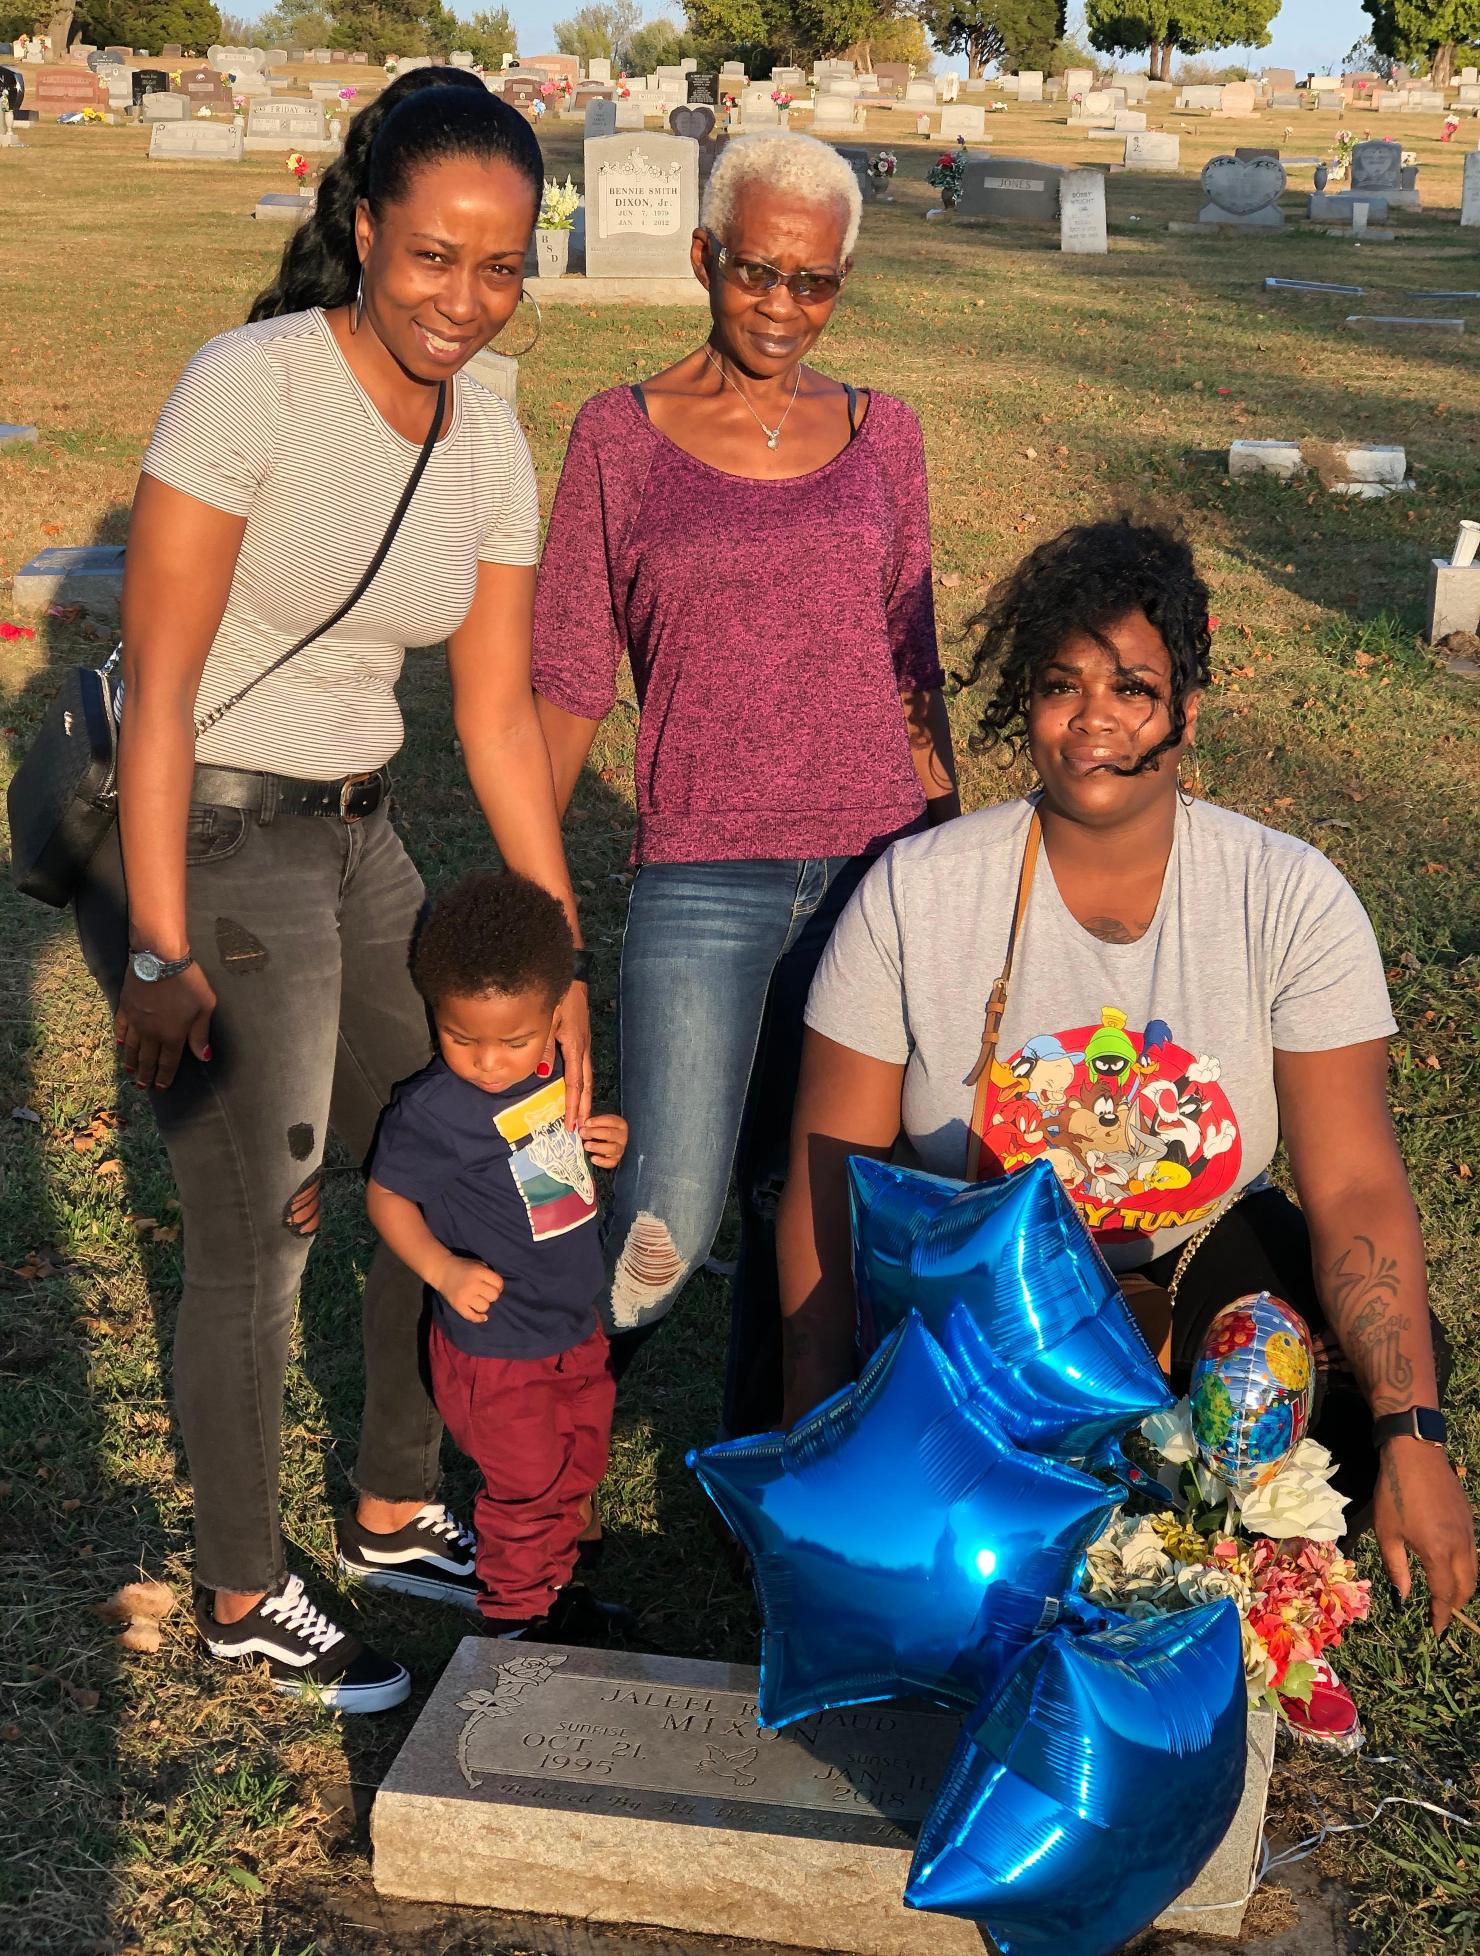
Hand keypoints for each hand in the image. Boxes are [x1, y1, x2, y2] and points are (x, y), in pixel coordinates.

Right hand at [116, 963, 215, 1090]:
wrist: (159, 960)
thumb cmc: (188, 982)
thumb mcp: (205, 1007)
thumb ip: (201, 1034)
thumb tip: (204, 1057)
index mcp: (172, 1036)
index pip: (168, 1062)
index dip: (164, 1076)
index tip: (161, 1087)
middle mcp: (151, 1033)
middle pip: (148, 1058)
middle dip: (146, 1074)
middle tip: (142, 1087)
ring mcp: (136, 1021)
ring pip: (132, 1047)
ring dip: (131, 1061)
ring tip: (129, 1071)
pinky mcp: (125, 1007)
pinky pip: (120, 1028)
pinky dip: (119, 1038)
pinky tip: (119, 1044)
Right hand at [437, 1255, 504, 1324]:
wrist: (442, 1270)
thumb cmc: (463, 1267)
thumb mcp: (478, 1264)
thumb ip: (489, 1274)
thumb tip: (498, 1290)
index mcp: (479, 1272)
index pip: (499, 1283)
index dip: (498, 1285)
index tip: (493, 1285)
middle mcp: (473, 1284)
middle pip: (494, 1296)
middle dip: (492, 1294)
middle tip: (485, 1292)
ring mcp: (465, 1296)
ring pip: (485, 1307)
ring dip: (484, 1304)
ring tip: (478, 1299)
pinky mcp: (458, 1306)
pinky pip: (472, 1317)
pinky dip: (478, 1318)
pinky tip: (482, 1316)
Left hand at [544, 980, 591, 1128]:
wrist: (572, 978)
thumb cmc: (559, 997)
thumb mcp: (549, 1020)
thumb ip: (546, 1047)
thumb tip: (544, 1074)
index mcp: (575, 1046)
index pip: (575, 1083)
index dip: (573, 1106)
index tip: (572, 1124)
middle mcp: (583, 1048)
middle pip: (586, 1084)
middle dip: (584, 1107)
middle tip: (581, 1129)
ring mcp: (584, 1043)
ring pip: (586, 1076)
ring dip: (584, 1097)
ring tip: (582, 1116)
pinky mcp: (581, 1039)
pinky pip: (583, 1067)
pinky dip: (581, 1083)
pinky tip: (576, 1089)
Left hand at [579, 1113, 627, 1169]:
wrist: (603, 1142)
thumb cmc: (598, 1129)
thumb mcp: (594, 1122)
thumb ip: (588, 1120)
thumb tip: (582, 1123)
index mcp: (619, 1124)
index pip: (611, 1121)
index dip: (598, 1121)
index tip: (586, 1122)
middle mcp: (622, 1136)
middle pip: (610, 1134)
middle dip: (594, 1133)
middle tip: (582, 1133)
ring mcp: (620, 1149)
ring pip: (612, 1148)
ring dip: (597, 1147)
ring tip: (586, 1145)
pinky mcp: (615, 1159)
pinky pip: (611, 1163)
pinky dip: (602, 1161)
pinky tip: (593, 1158)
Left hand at [1373, 1438, 1477, 1633]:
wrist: (1414, 1453)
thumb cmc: (1394, 1493)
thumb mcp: (1387, 1532)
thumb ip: (1397, 1567)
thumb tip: (1404, 1595)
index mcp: (1438, 1552)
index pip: (1445, 1594)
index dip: (1441, 1615)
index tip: (1436, 1630)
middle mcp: (1460, 1546)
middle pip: (1467, 1586)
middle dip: (1455, 1604)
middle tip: (1441, 1613)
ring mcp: (1468, 1531)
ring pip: (1474, 1570)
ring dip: (1463, 1586)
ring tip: (1447, 1594)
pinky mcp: (1469, 1518)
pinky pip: (1473, 1552)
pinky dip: (1466, 1567)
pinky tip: (1451, 1566)